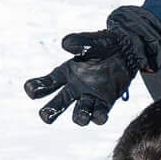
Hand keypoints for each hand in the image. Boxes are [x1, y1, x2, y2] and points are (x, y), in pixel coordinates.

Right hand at [23, 6, 160, 125]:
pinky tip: (100, 117)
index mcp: (66, 72)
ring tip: (81, 118)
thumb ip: (80, 42)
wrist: (128, 50)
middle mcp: (75, 87)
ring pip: (79, 113)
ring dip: (79, 117)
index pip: (47, 82)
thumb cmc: (106, 44)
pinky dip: (99, 117)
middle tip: (46, 117)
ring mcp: (90, 96)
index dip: (37, 87)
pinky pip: (100, 113)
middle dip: (50, 112)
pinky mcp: (106, 101)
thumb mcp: (94, 41)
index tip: (31, 90)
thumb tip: (65, 44)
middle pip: (58, 103)